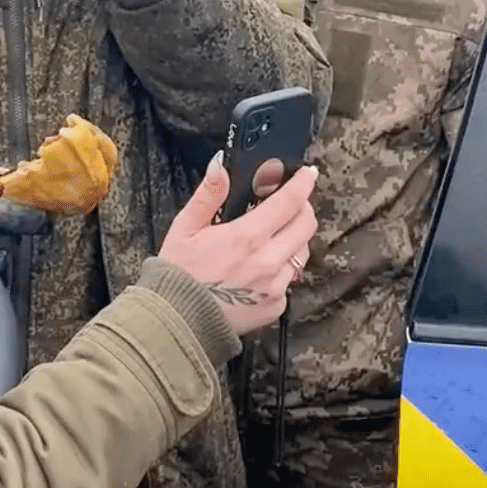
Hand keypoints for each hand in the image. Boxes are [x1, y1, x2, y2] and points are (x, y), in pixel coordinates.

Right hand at [157, 157, 317, 334]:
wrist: (177, 322)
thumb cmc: (178, 274)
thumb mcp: (185, 228)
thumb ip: (208, 196)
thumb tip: (220, 165)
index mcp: (246, 237)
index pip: (289, 203)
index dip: (303, 184)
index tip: (309, 173)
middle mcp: (267, 262)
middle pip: (306, 225)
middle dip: (304, 208)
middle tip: (292, 203)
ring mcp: (275, 287)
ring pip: (302, 253)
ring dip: (294, 239)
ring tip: (274, 236)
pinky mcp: (275, 307)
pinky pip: (289, 281)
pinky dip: (282, 270)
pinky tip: (261, 269)